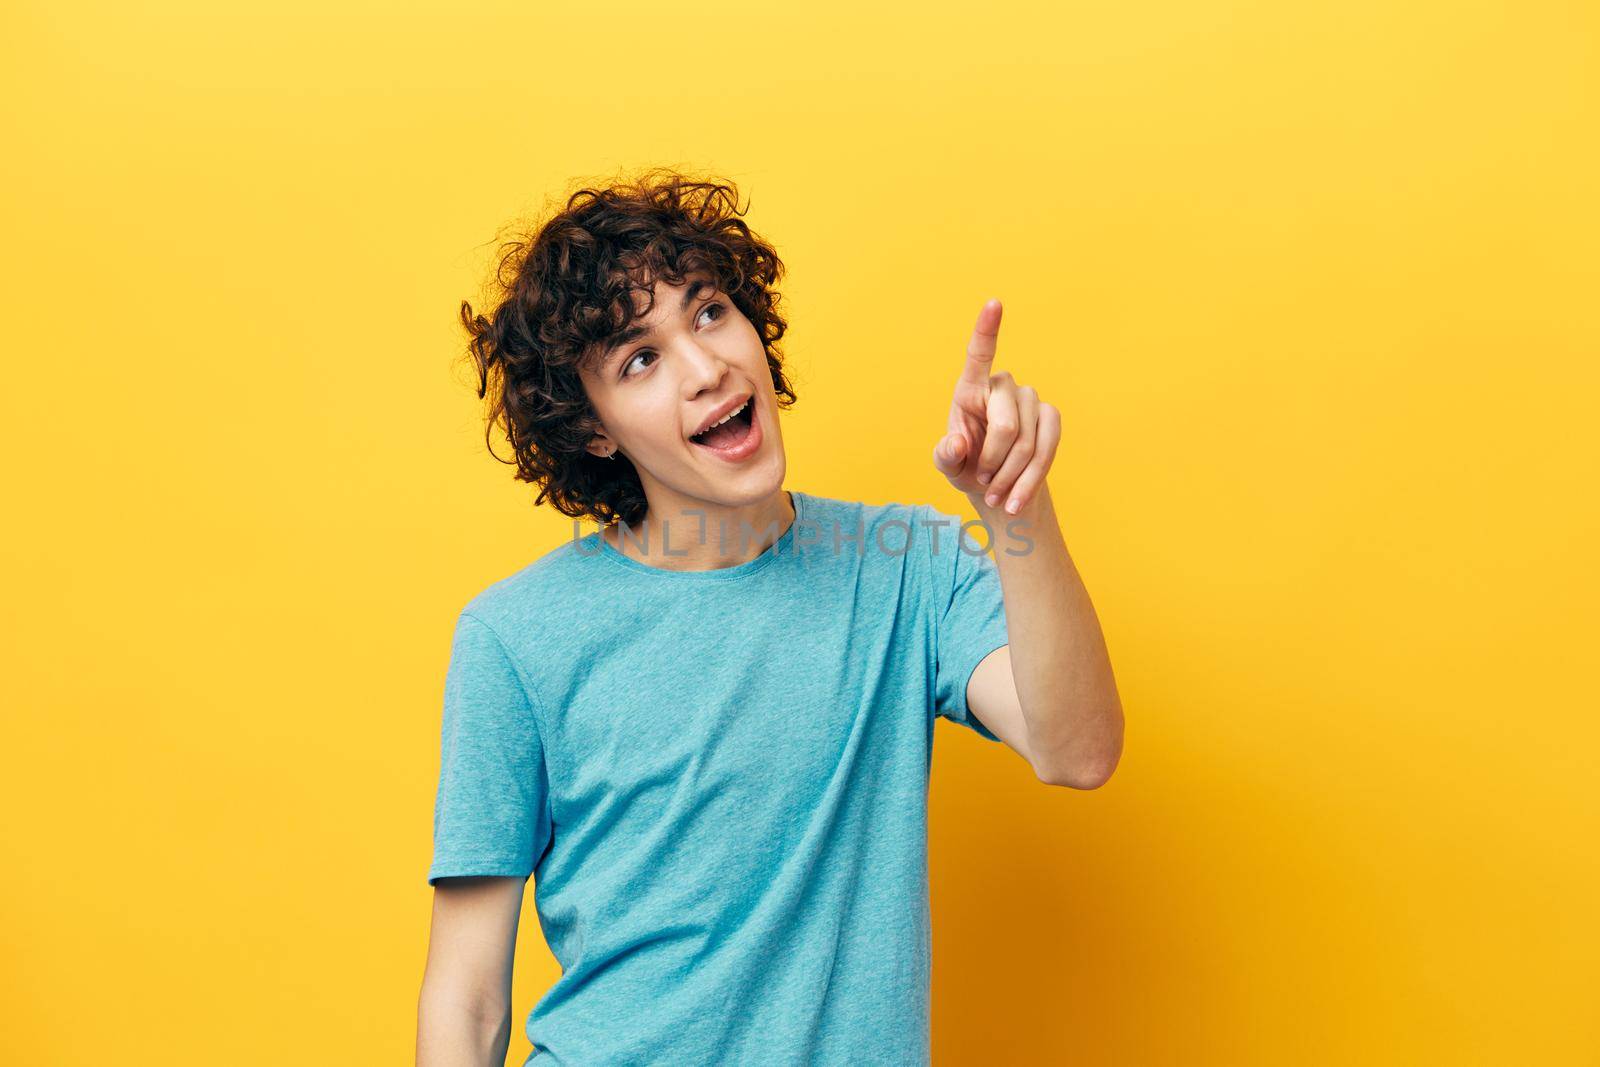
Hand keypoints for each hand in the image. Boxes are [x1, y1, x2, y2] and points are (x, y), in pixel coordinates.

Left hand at [932, 298, 1060, 514]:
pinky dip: (1030, 479)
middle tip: (984, 484)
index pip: (979, 355)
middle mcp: (1003, 386)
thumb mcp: (947, 465)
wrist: (997, 486)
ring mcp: (1030, 399)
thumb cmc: (966, 466)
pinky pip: (1048, 448)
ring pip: (1028, 443)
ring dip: (1011, 477)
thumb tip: (955, 444)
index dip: (987, 329)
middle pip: (1006, 427)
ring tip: (997, 496)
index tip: (994, 302)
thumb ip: (945, 455)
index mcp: (970, 388)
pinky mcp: (1051, 416)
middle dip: (995, 462)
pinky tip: (1016, 498)